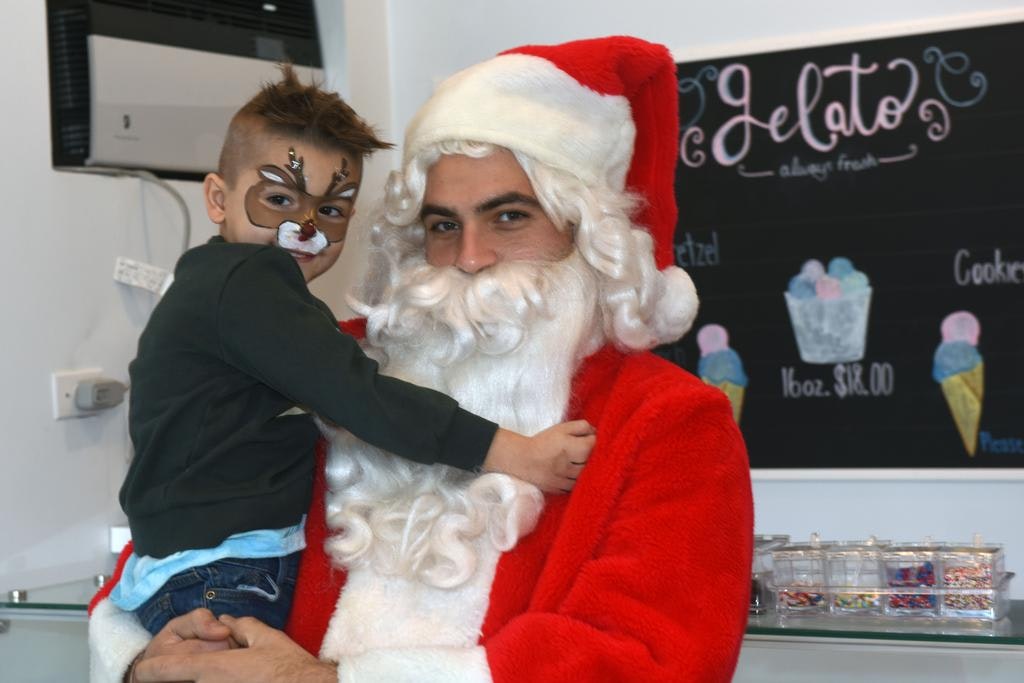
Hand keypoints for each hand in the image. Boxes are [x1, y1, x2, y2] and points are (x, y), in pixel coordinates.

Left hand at [135, 614, 335, 682]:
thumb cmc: (289, 668)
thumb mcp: (266, 638)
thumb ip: (242, 626)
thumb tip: (227, 624)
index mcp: (214, 668)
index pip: (167, 669)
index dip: (149, 669)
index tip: (141, 669)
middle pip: (181, 682)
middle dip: (176, 677)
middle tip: (180, 667)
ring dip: (196, 679)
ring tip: (230, 671)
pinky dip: (212, 682)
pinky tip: (238, 678)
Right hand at [483, 420, 595, 492]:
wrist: (522, 459)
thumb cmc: (543, 441)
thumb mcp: (561, 428)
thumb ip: (581, 427)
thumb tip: (596, 433)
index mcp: (570, 447)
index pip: (593, 444)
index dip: (593, 440)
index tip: (587, 438)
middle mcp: (569, 465)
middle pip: (591, 462)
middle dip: (591, 456)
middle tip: (583, 451)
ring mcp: (564, 479)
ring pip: (584, 477)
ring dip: (584, 470)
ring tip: (578, 463)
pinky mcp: (559, 489)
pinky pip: (574, 487)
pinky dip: (576, 481)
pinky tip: (572, 474)